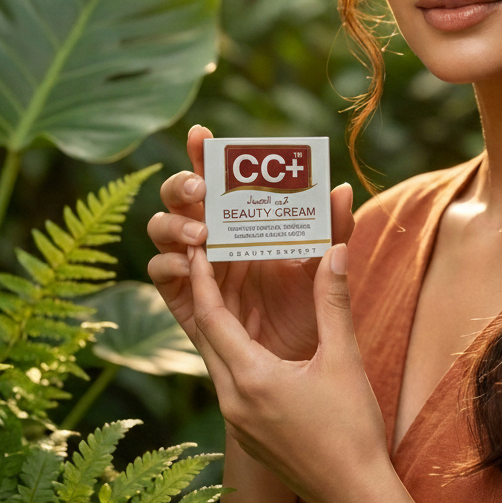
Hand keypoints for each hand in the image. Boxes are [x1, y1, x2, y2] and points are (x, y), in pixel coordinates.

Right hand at [147, 124, 354, 360]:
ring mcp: (194, 270)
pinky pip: (160, 275)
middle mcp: (213, 240)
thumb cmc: (310, 312)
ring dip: (174, 223)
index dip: (205, 155)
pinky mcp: (182, 303)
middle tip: (203, 190)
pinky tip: (190, 261)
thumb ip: (334, 230)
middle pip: (180, 199)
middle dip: (183, 185)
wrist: (300, 369)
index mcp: (243, 223)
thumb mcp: (324, 267)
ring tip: (202, 232)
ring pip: (162, 230)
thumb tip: (341, 189)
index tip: (203, 133)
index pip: (218, 181)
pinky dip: (168, 262)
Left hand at [187, 241, 392, 502]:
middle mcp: (233, 401)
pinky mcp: (248, 435)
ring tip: (228, 293)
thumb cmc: (352, 429)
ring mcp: (238, 422)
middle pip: (206, 337)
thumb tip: (334, 251)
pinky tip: (251, 343)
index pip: (212, 318)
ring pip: (216, 361)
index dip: (202, 279)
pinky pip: (229, 382)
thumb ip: (333, 302)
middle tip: (209, 260)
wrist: (354, 495)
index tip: (196, 248)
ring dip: (218, 325)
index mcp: (251, 379)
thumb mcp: (344, 359)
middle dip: (205, 296)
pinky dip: (233, 352)